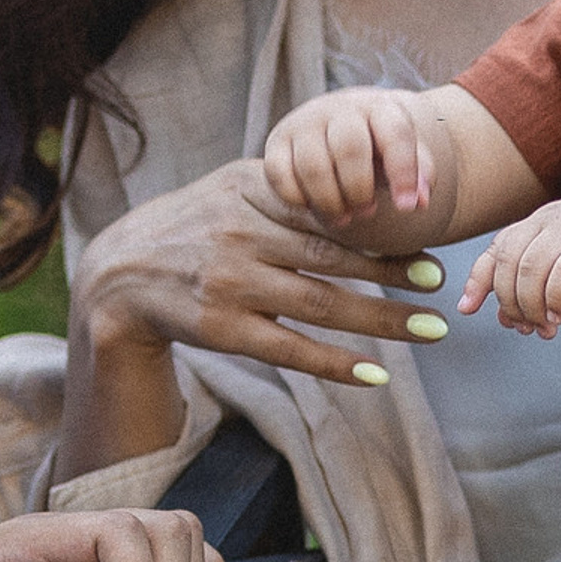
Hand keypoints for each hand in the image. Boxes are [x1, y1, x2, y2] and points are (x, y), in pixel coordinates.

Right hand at [75, 157, 446, 395]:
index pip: (330, 212)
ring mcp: (232, 285)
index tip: (429, 247)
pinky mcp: (222, 329)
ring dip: (380, 320)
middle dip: (394, 275)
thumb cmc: (193, 226)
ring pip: (321, 306)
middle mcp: (242, 235)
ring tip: (428, 331)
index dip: (384, 232)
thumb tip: (361, 188)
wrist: (120, 273)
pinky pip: (290, 349)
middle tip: (440, 286)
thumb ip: (288, 190)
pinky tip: (375, 373)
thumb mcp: (231, 189)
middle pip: (334, 259)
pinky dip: (336, 362)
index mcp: (251, 192)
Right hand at [265, 90, 433, 225]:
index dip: (404, 173)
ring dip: (330, 201)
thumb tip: (419, 202)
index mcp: (378, 107)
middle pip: (350, 149)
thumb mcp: (404, 155)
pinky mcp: (276, 141)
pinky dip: (296, 198)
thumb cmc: (377, 148)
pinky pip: (279, 174)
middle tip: (367, 212)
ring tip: (343, 218)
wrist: (338, 125)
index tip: (407, 208)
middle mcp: (338, 108)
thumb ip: (419, 174)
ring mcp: (303, 122)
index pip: (395, 134)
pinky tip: (313, 206)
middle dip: (360, 190)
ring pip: (313, 166)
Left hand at [461, 200, 560, 335]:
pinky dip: (555, 301)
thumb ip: (532, 290)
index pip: (496, 249)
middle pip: (508, 261)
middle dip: (509, 301)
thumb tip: (501, 317)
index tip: (468, 310)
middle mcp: (553, 217)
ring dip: (531, 306)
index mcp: (538, 223)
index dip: (478, 281)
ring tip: (546, 326)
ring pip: (531, 267)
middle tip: (525, 327)